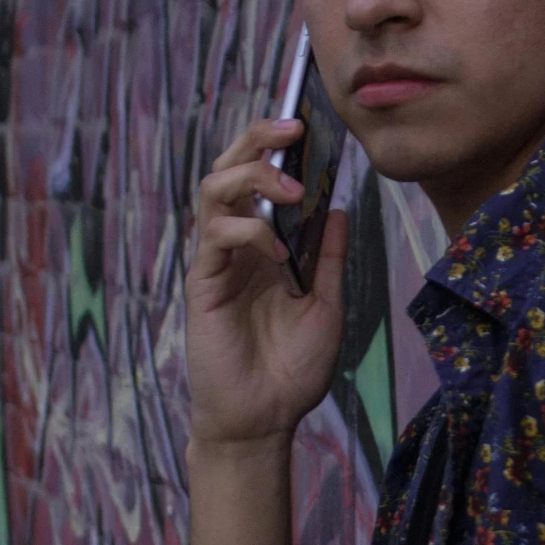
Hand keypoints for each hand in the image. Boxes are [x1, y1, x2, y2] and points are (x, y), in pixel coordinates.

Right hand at [185, 115, 348, 448]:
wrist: (263, 419)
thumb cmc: (291, 369)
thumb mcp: (327, 306)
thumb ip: (331, 258)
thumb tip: (341, 207)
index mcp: (265, 243)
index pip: (264, 179)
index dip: (280, 148)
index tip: (312, 125)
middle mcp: (237, 243)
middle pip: (231, 167)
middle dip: (258, 139)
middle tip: (293, 128)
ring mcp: (217, 260)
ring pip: (214, 189)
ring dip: (252, 176)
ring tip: (289, 187)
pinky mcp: (202, 281)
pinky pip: (215, 236)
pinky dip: (248, 229)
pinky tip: (277, 249)